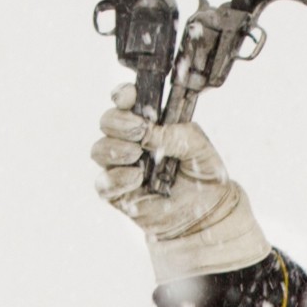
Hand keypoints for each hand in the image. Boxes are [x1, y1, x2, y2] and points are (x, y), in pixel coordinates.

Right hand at [91, 86, 268, 279]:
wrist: (206, 212)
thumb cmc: (202, 173)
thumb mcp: (200, 148)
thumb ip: (178, 134)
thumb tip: (150, 132)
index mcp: (148, 123)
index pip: (126, 101)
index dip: (122, 95)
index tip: (128, 98)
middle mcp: (130, 142)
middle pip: (106, 122)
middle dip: (119, 123)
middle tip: (140, 131)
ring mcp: (121, 167)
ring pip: (99, 150)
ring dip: (116, 149)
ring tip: (138, 155)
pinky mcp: (117, 193)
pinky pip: (103, 183)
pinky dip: (117, 178)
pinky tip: (137, 178)